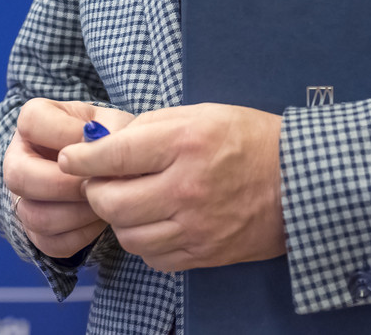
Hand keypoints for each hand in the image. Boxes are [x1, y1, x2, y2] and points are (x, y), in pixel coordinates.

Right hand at [3, 98, 134, 258]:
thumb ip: (112, 133)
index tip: (94, 142)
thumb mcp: (115, 124)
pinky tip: (99, 220)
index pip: (30, 122)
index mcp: (33, 122)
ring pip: (34, 216)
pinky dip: (80, 236)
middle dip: (64, 185)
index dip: (63, 134)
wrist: (111, 168)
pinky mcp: (35, 231)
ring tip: (104, 203)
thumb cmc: (111, 139)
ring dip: (76, 214)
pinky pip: (50, 243)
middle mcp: (17, 159)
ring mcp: (22, 198)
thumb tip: (104, 159)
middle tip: (96, 184)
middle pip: (18, 176)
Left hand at [57, 102, 285, 272]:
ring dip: (119, 219)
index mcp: (185, 143)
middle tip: (100, 181)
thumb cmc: (249, 140)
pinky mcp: (205, 253)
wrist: (301, 181)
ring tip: (130, 201)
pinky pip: (154, 257)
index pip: (113, 155)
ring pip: (128, 234)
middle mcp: (187, 187)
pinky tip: (155, 222)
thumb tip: (105, 142)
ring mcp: (197, 226)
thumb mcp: (201, 114)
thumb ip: (151, 127)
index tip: (70, 159)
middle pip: (112, 201)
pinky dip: (146, 242)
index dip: (82, 158)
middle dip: (95, 191)